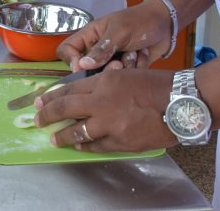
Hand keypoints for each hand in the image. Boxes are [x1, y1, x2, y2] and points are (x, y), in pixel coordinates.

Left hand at [32, 68, 175, 152]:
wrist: (181, 103)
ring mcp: (112, 124)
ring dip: (63, 135)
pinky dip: (85, 145)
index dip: (52, 96)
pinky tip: (79, 145)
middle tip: (37, 120)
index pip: (69, 89)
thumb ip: (102, 84)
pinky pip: (97, 145)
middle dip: (47, 115)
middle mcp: (103, 101)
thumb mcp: (124, 74)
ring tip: (54, 139)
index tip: (40, 101)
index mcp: (103, 81)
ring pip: (78, 131)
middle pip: (66, 109)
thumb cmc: (156, 85)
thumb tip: (83, 95)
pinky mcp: (122, 141)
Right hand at [56, 3, 168, 71]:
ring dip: (125, 66)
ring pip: (108, 76)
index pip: (67, 50)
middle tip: (119, 63)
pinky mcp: (127, 69)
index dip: (71, 61)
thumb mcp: (120, 31)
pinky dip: (137, 67)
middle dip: (106, 69)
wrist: (166, 24)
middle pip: (88, 69)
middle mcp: (98, 50)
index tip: (83, 68)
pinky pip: (126, 78)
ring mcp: (112, 60)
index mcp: (90, 36)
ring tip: (135, 53)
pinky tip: (142, 54)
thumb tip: (83, 65)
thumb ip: (102, 49)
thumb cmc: (140, 20)